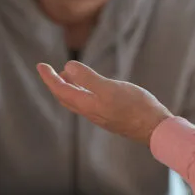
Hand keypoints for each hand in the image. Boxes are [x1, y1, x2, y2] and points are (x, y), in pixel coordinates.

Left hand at [37, 61, 172, 144]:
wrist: (154, 129)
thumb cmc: (135, 107)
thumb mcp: (110, 88)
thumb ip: (88, 78)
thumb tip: (67, 68)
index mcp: (87, 105)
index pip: (60, 90)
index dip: (48, 78)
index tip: (40, 65)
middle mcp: (90, 112)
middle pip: (65, 98)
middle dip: (55, 83)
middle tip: (49, 70)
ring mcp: (100, 115)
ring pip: (76, 101)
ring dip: (68, 88)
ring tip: (66, 75)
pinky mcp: (110, 116)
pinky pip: (88, 103)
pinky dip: (81, 92)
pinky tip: (90, 87)